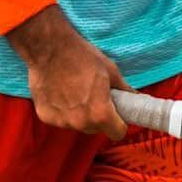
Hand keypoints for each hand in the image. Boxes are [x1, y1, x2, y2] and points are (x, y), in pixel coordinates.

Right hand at [10, 9, 129, 140]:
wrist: (49, 48)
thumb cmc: (81, 57)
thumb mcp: (110, 71)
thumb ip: (124, 89)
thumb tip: (136, 97)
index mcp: (100, 114)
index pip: (117, 133)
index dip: (119, 123)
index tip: (116, 114)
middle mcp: (80, 123)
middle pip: (95, 128)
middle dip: (97, 116)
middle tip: (94, 96)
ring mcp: (61, 121)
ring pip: (77, 123)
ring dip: (78, 114)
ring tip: (74, 91)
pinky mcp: (45, 116)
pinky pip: (59, 119)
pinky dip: (61, 110)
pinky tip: (59, 92)